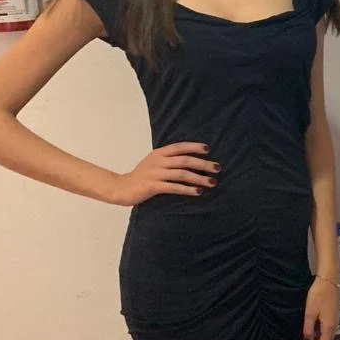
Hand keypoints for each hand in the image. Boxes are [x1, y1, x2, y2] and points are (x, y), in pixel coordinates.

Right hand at [104, 142, 218, 205]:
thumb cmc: (142, 176)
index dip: (194, 146)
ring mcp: (154, 173)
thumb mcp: (154, 163)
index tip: (208, 149)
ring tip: (212, 182)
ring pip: (181, 174)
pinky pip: (174, 187)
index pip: (179, 147)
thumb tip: (192, 160)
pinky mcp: (152, 186)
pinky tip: (198, 192)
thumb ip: (169, 159)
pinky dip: (188, 189)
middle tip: (217, 168)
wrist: (121, 188)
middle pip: (184, 160)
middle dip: (203, 164)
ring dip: (199, 178)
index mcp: (158, 153)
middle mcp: (157, 161)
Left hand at [302, 277, 339, 339]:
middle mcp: (335, 324)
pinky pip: (328, 329)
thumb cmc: (318, 295)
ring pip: (328, 335)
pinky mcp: (334, 313)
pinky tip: (314, 334)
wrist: (329, 279)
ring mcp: (336, 318)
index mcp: (329, 326)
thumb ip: (308, 329)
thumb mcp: (310, 313)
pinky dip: (321, 335)